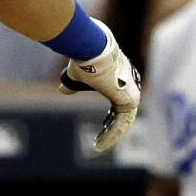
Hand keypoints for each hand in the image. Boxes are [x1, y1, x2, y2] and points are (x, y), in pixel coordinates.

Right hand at [58, 19, 140, 151]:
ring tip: (98, 145)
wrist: (92, 50)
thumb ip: (72, 84)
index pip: (117, 103)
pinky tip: (100, 143)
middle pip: (122, 113)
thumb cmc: (84, 60)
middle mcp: (129, 85)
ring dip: (110, 134)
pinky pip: (123, 122)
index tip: (101, 127)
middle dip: (110, 127)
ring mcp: (132, 92)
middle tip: (99, 140)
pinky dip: (112, 134)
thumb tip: (63, 90)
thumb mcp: (76, 76)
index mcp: (119, 79)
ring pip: (123, 120)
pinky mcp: (130, 99)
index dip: (110, 117)